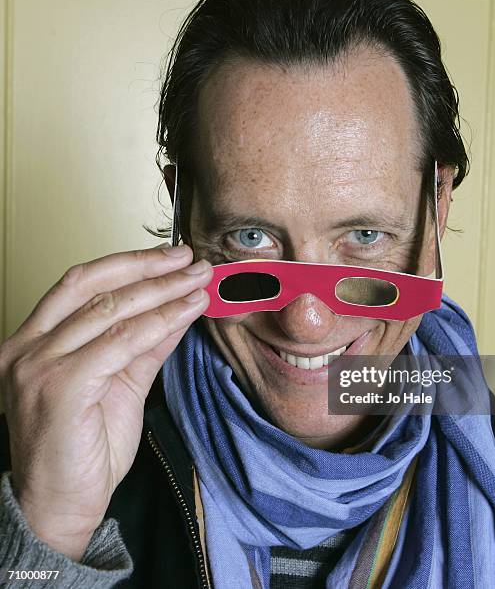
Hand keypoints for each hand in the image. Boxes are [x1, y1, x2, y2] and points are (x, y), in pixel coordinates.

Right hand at [0, 244, 211, 560]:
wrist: (61, 506)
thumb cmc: (85, 447)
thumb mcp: (121, 382)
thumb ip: (146, 342)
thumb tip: (178, 306)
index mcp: (34, 340)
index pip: (82, 282)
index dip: (129, 262)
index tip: (170, 256)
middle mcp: (28, 347)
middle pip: (94, 286)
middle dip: (149, 268)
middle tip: (190, 260)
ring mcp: (38, 366)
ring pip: (110, 310)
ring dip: (162, 291)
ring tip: (197, 281)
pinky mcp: (59, 387)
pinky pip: (120, 343)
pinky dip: (160, 322)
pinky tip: (187, 311)